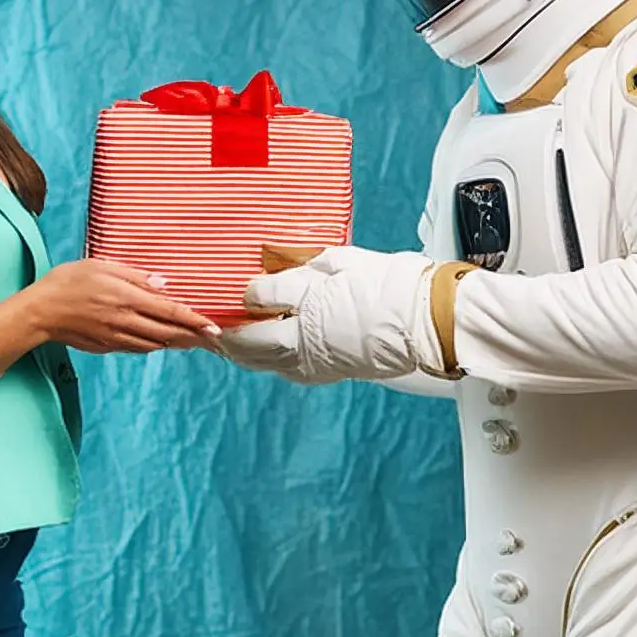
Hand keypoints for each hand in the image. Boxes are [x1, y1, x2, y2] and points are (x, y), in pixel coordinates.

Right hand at [24, 261, 220, 354]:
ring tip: (192, 339)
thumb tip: (162, 284)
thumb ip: (134, 276)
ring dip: (175, 342)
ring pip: (154, 344)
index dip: (194, 320)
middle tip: (211, 338)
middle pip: (167, 333)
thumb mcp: (101, 266)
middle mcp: (124, 321)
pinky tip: (161, 340)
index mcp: (126, 298)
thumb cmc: (68, 281)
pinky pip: (137, 348)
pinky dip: (153, 345)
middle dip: (192, 336)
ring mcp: (116, 337)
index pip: (169, 311)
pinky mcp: (107, 346)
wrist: (40, 311)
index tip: (214, 327)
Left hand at [218, 245, 442, 382]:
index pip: (260, 306)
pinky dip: (273, 362)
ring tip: (227, 344)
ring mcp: (319, 363)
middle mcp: (308, 345)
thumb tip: (278, 270)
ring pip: (268, 364)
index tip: (235, 293)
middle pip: (254, 346)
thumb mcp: (345, 263)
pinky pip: (291, 371)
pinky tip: (268, 355)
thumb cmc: (392, 286)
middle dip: (228, 339)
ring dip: (245, 355)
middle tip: (208, 331)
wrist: (428, 322)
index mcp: (309, 314)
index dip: (243, 301)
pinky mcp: (332, 372)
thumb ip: (306, 267)